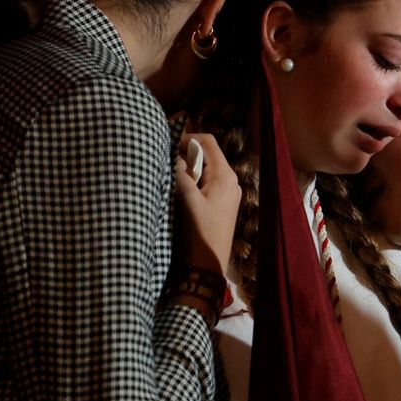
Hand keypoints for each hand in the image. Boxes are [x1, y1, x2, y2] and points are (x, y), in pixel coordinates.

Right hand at [173, 129, 239, 273]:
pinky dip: (197, 179)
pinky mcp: (225, 202)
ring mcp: (230, 191)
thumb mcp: (187, 199)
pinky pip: (211, 181)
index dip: (190, 138)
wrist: (210, 262)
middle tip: (169, 161)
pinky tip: (184, 189)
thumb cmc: (199, 230)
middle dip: (189, 153)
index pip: (209, 142)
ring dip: (192, 168)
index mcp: (225, 176)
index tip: (171, 145)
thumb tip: (177, 157)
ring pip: (209, 168)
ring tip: (174, 176)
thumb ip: (182, 174)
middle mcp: (232, 180)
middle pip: (209, 154)